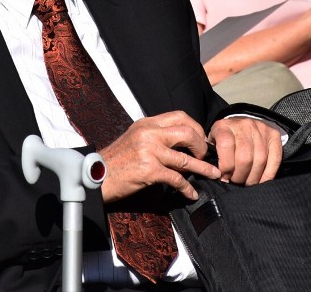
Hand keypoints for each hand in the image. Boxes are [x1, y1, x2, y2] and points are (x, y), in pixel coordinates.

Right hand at [99, 111, 221, 202]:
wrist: (96, 174)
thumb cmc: (117, 160)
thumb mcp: (135, 139)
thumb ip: (155, 137)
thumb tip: (180, 146)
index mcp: (146, 124)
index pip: (179, 116)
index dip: (196, 127)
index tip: (201, 140)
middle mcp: (148, 133)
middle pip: (187, 132)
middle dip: (202, 145)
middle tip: (206, 156)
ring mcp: (149, 151)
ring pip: (186, 158)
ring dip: (204, 168)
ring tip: (214, 175)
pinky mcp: (149, 170)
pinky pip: (177, 179)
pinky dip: (187, 188)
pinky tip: (191, 194)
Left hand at [208, 117, 280, 184]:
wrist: (244, 122)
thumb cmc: (226, 135)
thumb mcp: (214, 138)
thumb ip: (212, 152)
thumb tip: (214, 172)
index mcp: (225, 126)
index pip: (226, 146)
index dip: (225, 165)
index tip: (224, 176)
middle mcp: (244, 126)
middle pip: (244, 157)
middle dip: (239, 175)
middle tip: (236, 182)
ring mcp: (261, 130)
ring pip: (260, 161)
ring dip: (253, 177)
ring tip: (247, 183)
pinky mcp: (274, 136)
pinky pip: (274, 160)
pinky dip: (268, 174)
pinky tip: (261, 181)